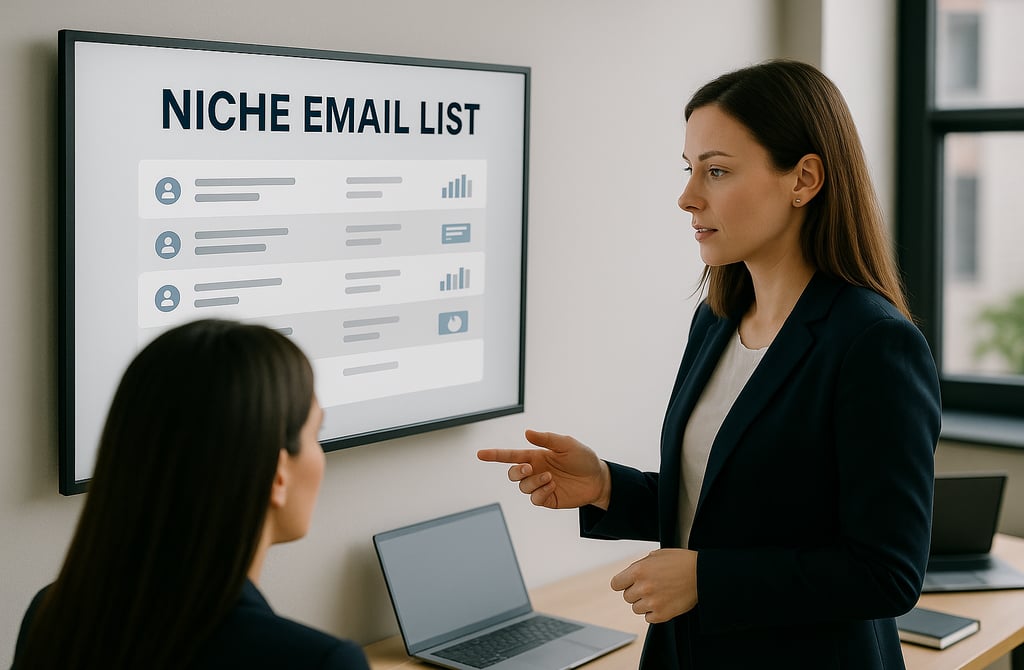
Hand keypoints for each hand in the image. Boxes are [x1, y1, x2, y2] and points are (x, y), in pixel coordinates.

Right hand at [477, 429, 610, 509]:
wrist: (598, 479)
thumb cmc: (582, 458)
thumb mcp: (567, 444)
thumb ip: (547, 439)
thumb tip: (526, 433)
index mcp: (536, 456)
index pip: (510, 456)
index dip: (494, 455)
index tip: (480, 454)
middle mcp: (535, 471)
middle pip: (512, 474)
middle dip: (516, 471)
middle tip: (529, 467)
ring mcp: (540, 486)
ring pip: (523, 487)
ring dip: (533, 481)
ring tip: (550, 477)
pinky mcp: (548, 499)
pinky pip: (534, 499)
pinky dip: (540, 492)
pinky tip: (552, 485)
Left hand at [610, 549, 697, 622]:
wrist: (702, 574)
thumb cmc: (681, 561)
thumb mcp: (657, 555)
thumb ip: (640, 565)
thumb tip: (631, 574)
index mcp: (638, 571)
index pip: (616, 584)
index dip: (622, 583)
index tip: (627, 584)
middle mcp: (643, 587)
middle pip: (627, 597)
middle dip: (636, 592)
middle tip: (650, 587)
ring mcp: (652, 602)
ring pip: (636, 609)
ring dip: (644, 603)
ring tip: (659, 594)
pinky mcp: (662, 614)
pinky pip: (648, 618)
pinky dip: (654, 613)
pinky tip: (663, 602)